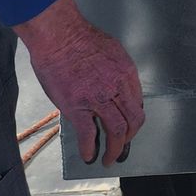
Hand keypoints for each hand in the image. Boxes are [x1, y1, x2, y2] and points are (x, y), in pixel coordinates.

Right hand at [14, 0, 143, 165]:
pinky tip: (89, 156)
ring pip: (117, 131)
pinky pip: (88, 134)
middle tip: (123, 148)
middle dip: (129, 138)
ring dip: (115, 150)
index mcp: (126, 72)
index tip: (128, 126)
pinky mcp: (77, 107)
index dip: (133, 118)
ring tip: (110, 159)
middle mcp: (117, 87)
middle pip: (133, 120)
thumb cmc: (80, 38)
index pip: (137, 102)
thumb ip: (116, 71)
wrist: (59, 35)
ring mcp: (98, 98)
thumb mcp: (111, 50)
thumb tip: (114, 86)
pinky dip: (90, 149)